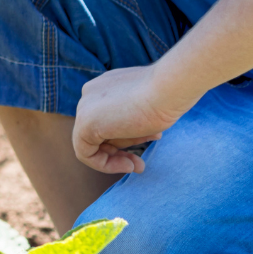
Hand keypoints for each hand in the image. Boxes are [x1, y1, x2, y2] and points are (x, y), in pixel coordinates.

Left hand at [71, 65, 189, 174]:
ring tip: (139, 165)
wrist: (167, 89)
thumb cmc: (165, 98)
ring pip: (93, 143)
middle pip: (100, 132)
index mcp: (105, 87)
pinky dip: (105, 165)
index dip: (127, 138)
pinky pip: (85, 153)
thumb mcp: (145, 110)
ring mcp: (85, 107)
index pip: (108, 120)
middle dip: (122, 150)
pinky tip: (128, 166)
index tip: (147, 143)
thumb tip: (131, 132)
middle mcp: (91, 94)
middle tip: (140, 165)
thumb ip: (131, 119)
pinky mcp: (84, 123)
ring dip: (116, 159)